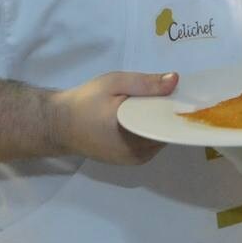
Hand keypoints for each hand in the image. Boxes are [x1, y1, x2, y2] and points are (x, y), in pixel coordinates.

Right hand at [48, 71, 178, 164]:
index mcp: (132, 133)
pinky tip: (144, 118)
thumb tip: (176, 81)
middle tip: (166, 96)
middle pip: (165, 133)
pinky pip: (149, 146)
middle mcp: (135, 153)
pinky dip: (150, 132)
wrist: (58, 123)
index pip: (168, 124)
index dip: (177, 109)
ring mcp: (132, 161)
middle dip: (167, 116)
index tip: (182, 95)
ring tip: (154, 105)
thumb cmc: (86, 101)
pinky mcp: (127, 162)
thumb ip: (145, 83)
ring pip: (158, 141)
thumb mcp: (114, 83)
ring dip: (159, 125)